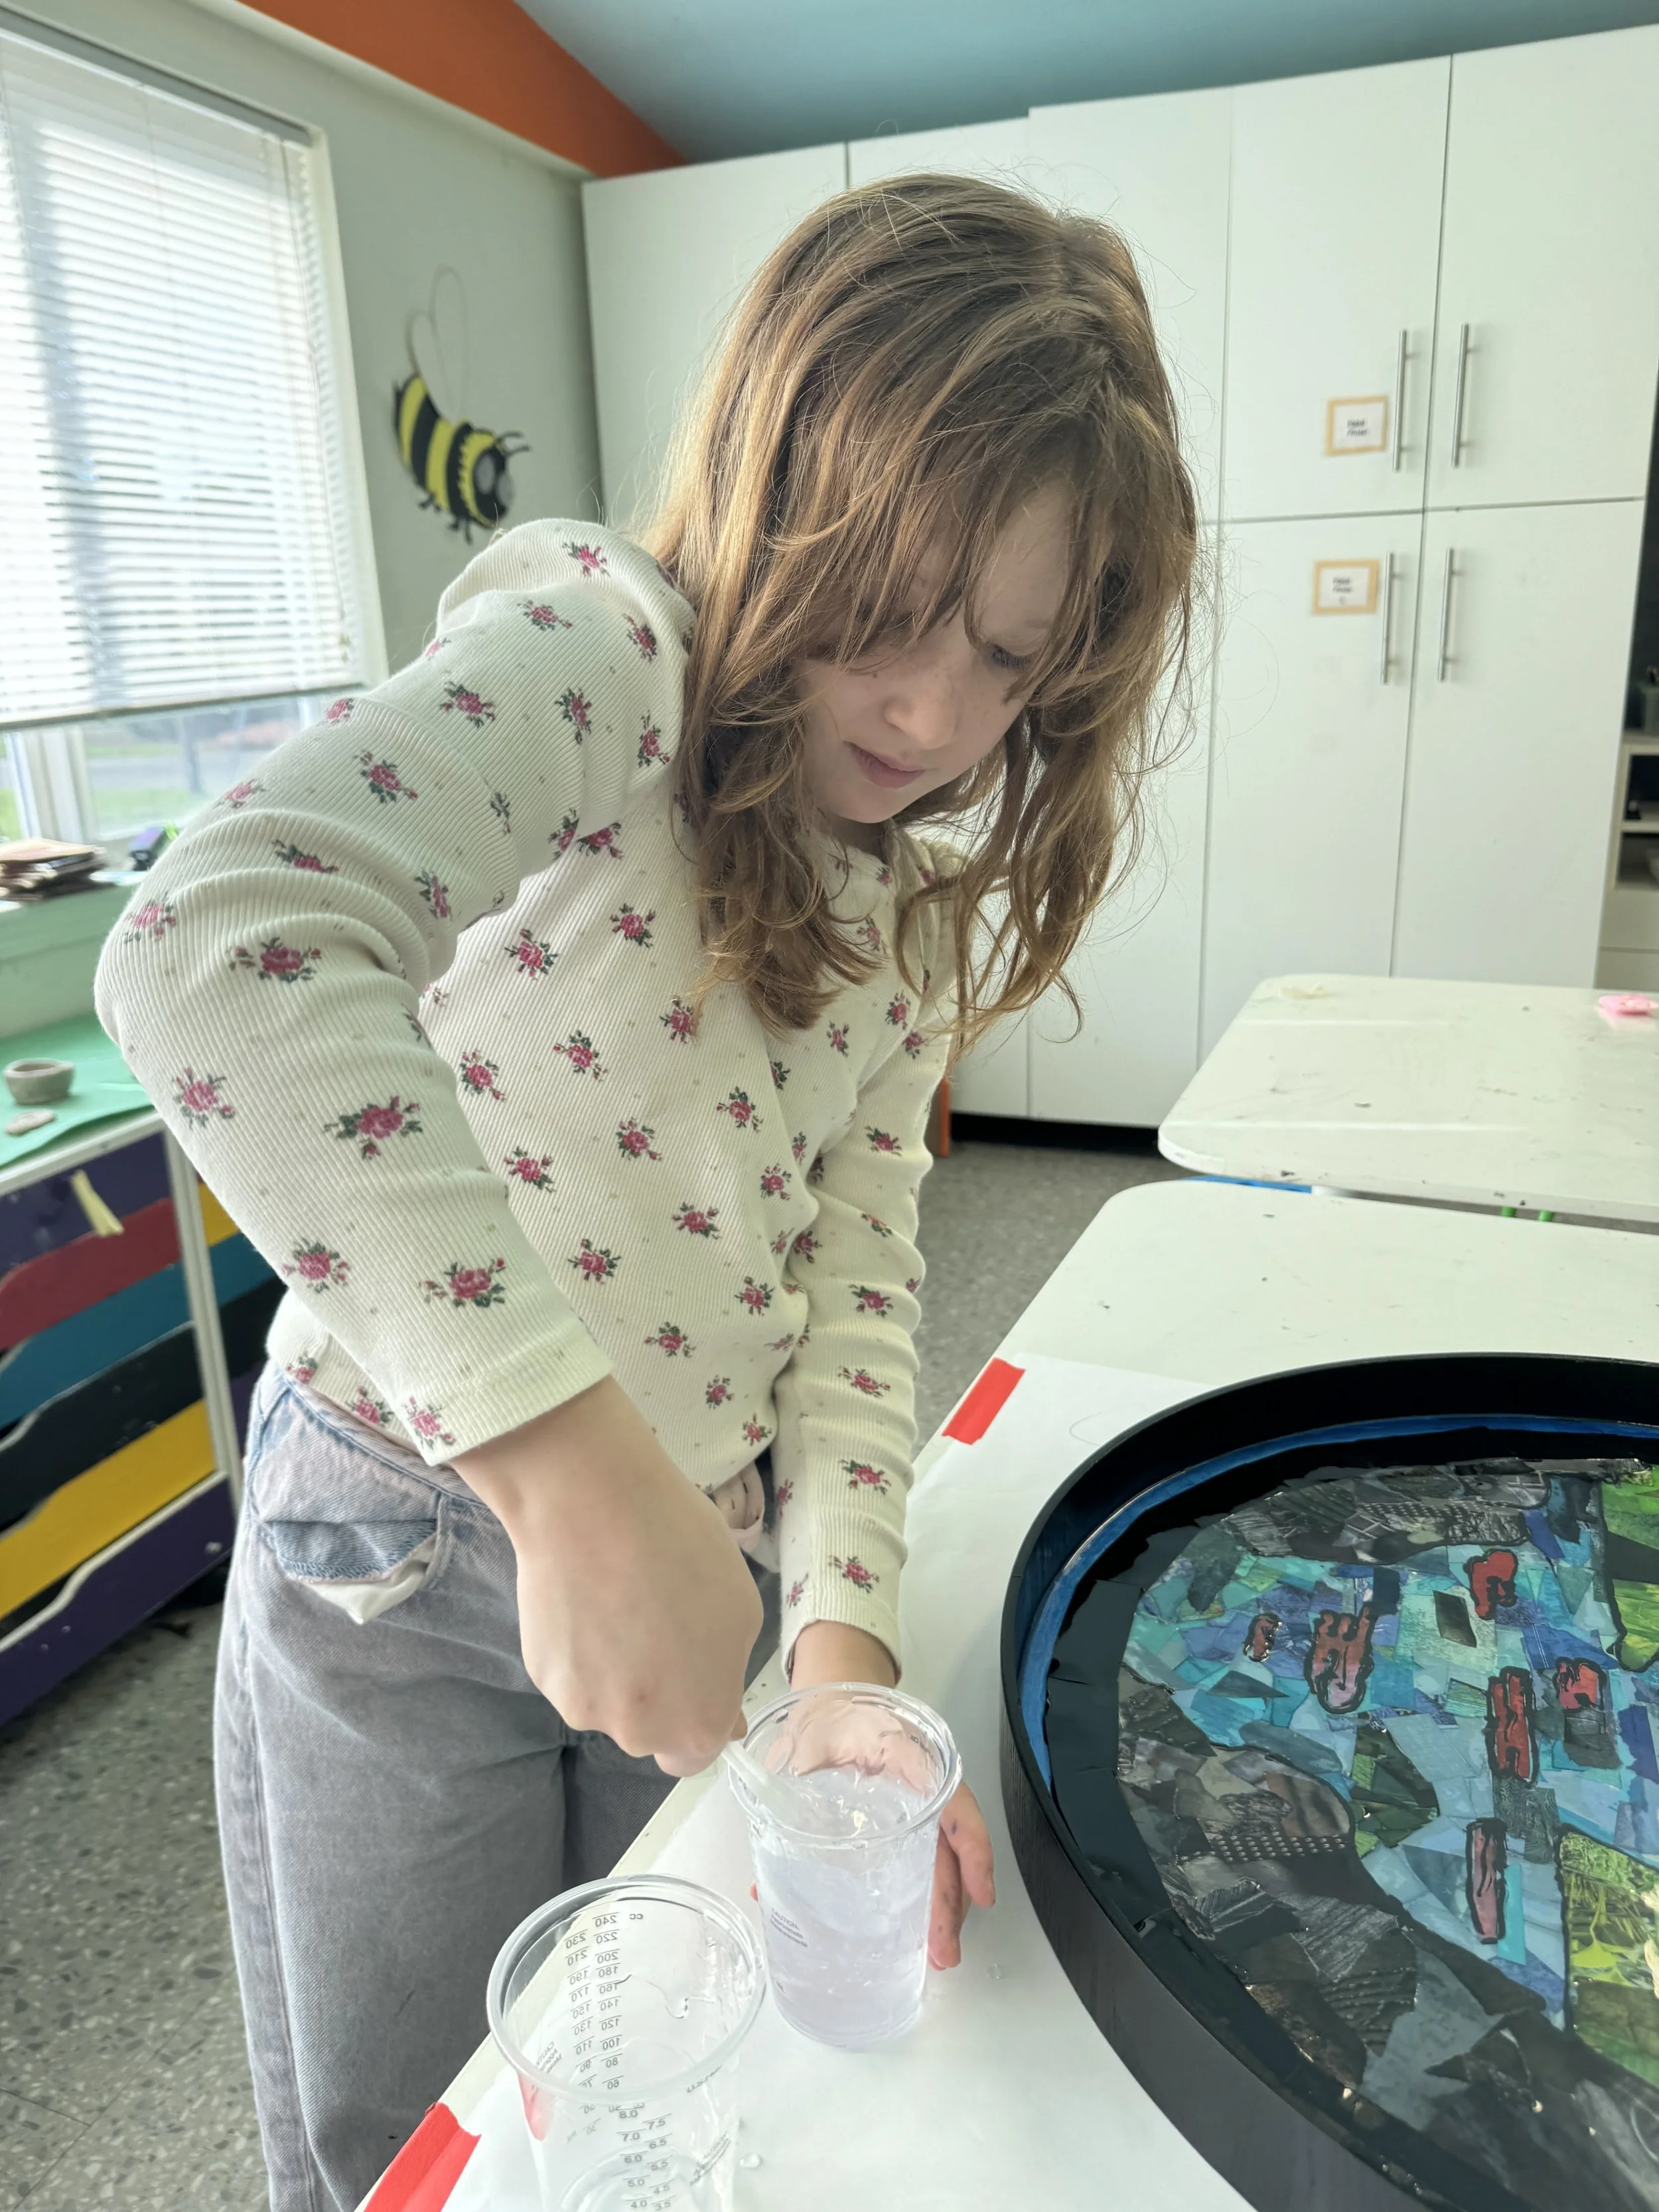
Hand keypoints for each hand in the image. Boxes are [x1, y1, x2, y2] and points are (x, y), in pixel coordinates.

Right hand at [457, 1376, 761, 1777]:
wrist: (594, 1508)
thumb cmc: (683, 1551)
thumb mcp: (740, 1611)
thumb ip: (728, 1674)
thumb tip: (724, 1717)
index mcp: (696, 1721)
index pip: (695, 1754)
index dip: (697, 1714)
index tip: (695, 1672)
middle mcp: (637, 1732)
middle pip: (650, 1728)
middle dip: (658, 1691)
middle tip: (657, 1622)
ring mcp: (582, 1708)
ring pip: (607, 1700)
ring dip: (616, 1668)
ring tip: (618, 1600)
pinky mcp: (542, 1677)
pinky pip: (571, 1673)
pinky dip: (579, 1648)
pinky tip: (585, 1597)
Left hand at [788, 1621, 996, 1968]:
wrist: (830, 1700)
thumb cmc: (835, 1718)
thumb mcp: (827, 1738)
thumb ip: (805, 1792)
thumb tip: (768, 1873)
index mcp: (911, 1762)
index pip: (954, 1806)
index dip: (971, 1852)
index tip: (980, 1895)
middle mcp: (922, 1790)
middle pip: (946, 1850)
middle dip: (949, 1905)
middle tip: (942, 1952)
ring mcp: (913, 1810)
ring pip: (936, 1861)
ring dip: (938, 1909)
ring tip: (932, 1951)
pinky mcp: (896, 1827)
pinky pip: (915, 1861)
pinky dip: (916, 1896)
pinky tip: (902, 1932)